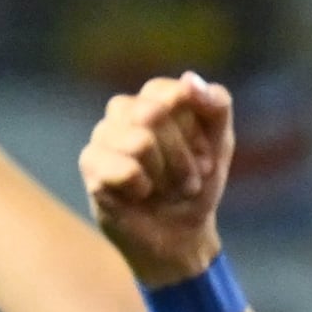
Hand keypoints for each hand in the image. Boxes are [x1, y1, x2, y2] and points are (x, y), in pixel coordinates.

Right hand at [81, 74, 235, 283]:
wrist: (179, 233)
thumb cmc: (197, 183)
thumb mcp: (221, 144)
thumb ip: (215, 106)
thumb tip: (190, 79)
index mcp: (155, 99)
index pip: (173, 92)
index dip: (196, 130)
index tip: (204, 155)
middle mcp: (123, 111)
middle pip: (154, 115)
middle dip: (182, 156)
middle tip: (188, 177)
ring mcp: (102, 136)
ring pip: (140, 142)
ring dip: (167, 175)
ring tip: (166, 188)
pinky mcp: (90, 166)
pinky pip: (125, 169)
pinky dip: (144, 188)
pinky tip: (141, 195)